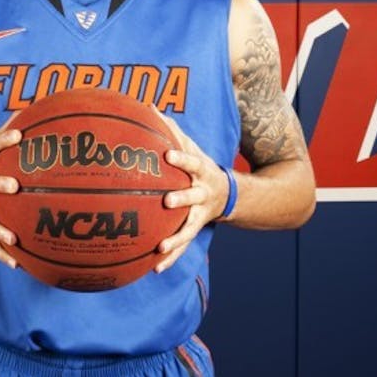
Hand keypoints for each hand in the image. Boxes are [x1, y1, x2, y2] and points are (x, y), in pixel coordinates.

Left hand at [154, 115, 230, 272]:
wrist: (228, 193)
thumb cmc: (199, 166)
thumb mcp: (191, 147)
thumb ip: (171, 130)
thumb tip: (148, 108)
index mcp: (201, 171)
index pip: (191, 161)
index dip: (182, 157)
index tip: (168, 154)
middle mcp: (202, 194)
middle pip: (193, 197)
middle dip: (181, 199)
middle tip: (167, 201)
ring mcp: (200, 214)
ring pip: (188, 228)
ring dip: (176, 238)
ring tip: (161, 247)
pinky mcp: (195, 230)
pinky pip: (182, 246)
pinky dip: (171, 258)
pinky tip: (155, 268)